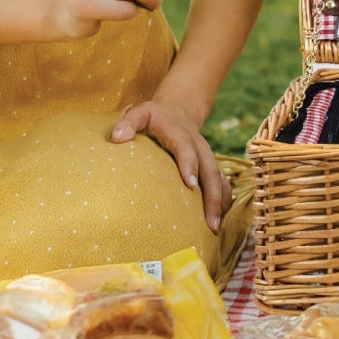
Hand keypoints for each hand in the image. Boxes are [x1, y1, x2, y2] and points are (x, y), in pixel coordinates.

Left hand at [110, 100, 231, 232]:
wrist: (179, 111)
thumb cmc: (154, 117)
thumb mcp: (140, 113)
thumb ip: (128, 122)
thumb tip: (116, 137)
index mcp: (181, 134)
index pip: (187, 149)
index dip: (190, 165)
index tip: (191, 185)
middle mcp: (199, 146)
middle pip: (210, 170)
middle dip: (212, 196)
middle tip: (210, 222)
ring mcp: (207, 156)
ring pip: (218, 179)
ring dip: (219, 203)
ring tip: (214, 228)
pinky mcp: (211, 165)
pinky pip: (221, 183)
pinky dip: (223, 201)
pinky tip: (218, 220)